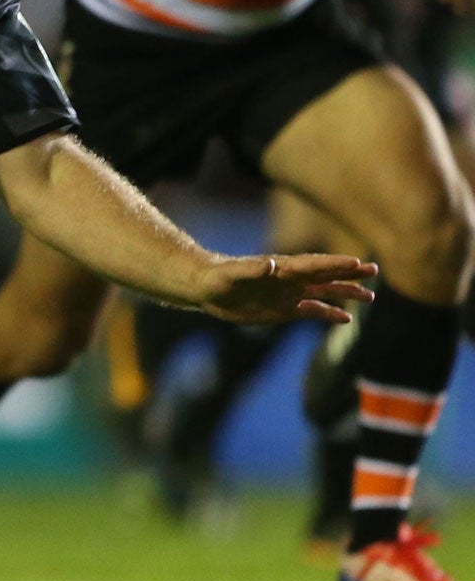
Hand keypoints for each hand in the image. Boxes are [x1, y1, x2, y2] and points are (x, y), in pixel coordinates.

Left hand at [188, 251, 375, 325]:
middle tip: (374, 270)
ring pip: (324, 291)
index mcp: (283, 269)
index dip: (335, 263)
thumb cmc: (219, 278)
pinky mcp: (284, 308)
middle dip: (349, 273)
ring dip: (346, 292)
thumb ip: (253, 270)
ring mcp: (289, 293)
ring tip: (370, 296)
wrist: (207, 289)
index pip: (314, 265)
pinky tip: (346, 318)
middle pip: (326, 274)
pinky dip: (329, 313)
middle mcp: (291, 279)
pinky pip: (312, 310)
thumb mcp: (234, 274)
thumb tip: (272, 264)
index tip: (358, 262)